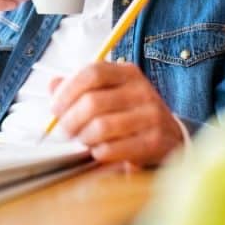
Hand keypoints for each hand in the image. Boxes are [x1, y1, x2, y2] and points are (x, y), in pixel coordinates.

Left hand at [50, 60, 183, 165]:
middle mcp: (142, 90)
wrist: (171, 138)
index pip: (92, 72)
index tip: (55, 107)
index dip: (68, 90)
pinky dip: (98, 152)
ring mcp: (151, 115)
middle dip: (70, 120)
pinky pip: (112, 148)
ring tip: (83, 140)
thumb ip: (80, 87)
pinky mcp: (154, 141)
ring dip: (84, 138)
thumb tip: (52, 84)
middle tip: (64, 131)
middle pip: (92, 102)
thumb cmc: (131, 114)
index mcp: (127, 73)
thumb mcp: (110, 93)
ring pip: (101, 127)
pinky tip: (99, 151)